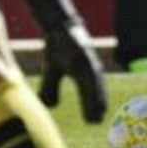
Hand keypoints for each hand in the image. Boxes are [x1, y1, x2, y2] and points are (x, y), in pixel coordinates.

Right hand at [26, 0, 108, 122]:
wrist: (56, 26)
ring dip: (96, 96)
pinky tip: (92, 87)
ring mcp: (88, 60)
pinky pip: (89, 68)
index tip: (94, 121)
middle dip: (96, 105)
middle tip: (97, 121)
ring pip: (95, 82)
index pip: (91, 94)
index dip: (92, 106)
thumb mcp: (52, 71)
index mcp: (83, 74)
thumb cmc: (56, 48)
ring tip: (98, 110)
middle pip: (95, 90)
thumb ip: (51, 89)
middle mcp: (89, 68)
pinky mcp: (84, 52)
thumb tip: (49, 107)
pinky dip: (91, 79)